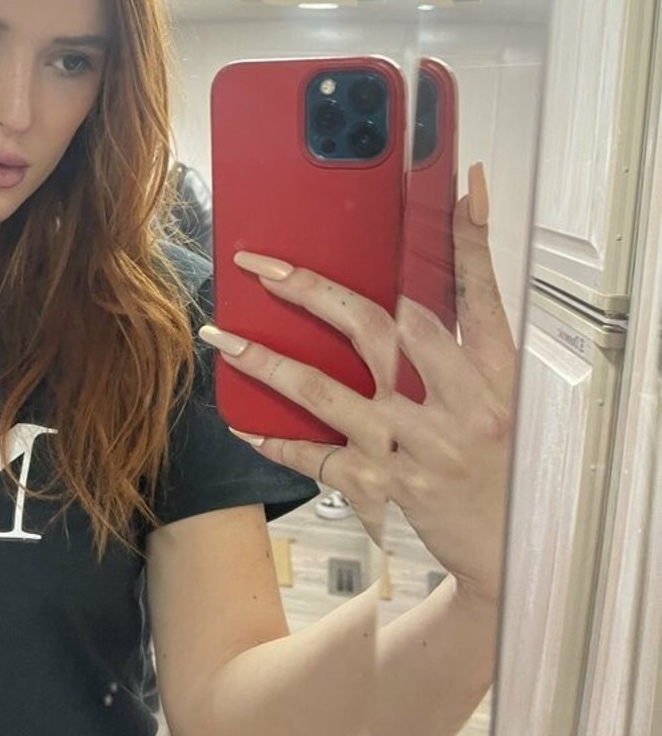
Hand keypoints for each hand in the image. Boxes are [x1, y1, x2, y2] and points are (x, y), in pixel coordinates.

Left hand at [198, 162, 516, 604]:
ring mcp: (412, 448)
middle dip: (313, 292)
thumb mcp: (505, 385)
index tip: (448, 189)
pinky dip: (277, 441)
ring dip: (269, 362)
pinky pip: (317, 459)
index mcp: (489, 373)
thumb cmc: (500, 455)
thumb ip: (474, 320)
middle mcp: (451, 406)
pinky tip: (244, 424)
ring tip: (225, 336)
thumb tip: (453, 241)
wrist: (509, 545)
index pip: (472, 295)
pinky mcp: (383, 487)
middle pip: (377, 331)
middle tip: (263, 268)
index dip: (464, 240)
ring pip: (327, 393)